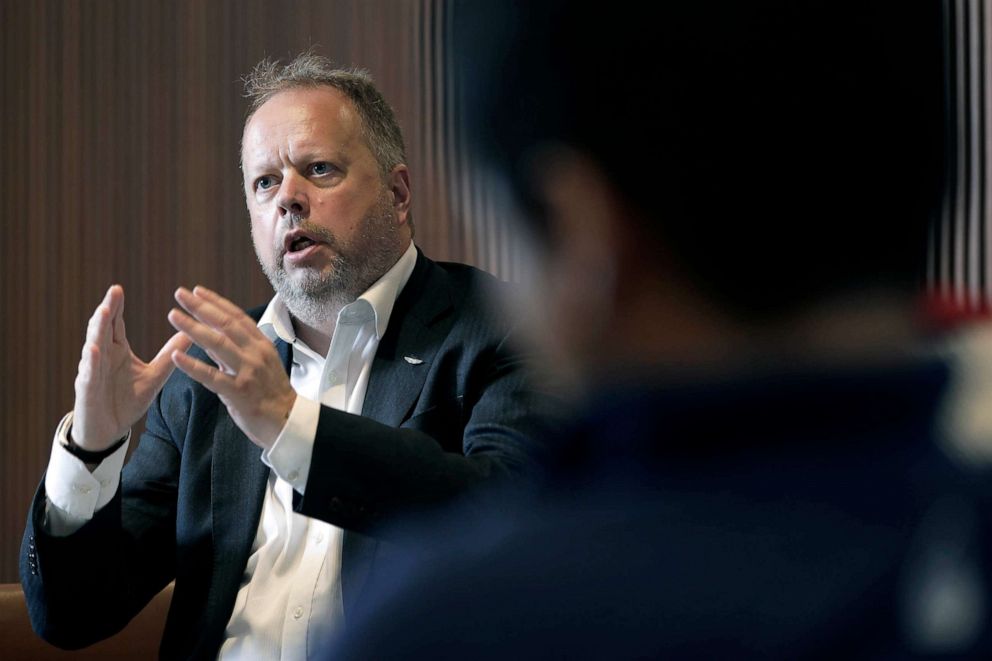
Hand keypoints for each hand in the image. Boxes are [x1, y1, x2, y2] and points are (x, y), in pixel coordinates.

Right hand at [72, 285, 192, 450]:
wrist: (109, 430)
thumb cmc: (126, 401)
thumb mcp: (154, 376)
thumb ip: (169, 356)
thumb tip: (189, 333)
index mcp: (116, 351)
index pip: (115, 324)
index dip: (116, 306)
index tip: (119, 288)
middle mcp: (102, 356)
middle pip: (102, 328)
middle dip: (107, 310)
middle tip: (114, 291)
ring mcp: (92, 371)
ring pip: (93, 346)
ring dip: (98, 329)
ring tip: (104, 312)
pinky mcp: (88, 390)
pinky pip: (89, 374)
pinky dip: (91, 362)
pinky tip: (94, 350)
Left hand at [167, 286, 296, 449]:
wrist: (288, 421)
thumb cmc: (271, 394)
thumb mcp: (259, 364)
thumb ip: (235, 350)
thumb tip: (211, 335)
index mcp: (262, 345)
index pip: (237, 317)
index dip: (217, 302)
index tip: (198, 291)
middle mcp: (256, 354)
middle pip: (226, 324)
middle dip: (201, 307)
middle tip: (180, 294)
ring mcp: (248, 372)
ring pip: (218, 344)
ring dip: (193, 328)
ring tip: (174, 315)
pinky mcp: (239, 392)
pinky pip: (211, 376)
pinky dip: (192, 366)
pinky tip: (175, 356)